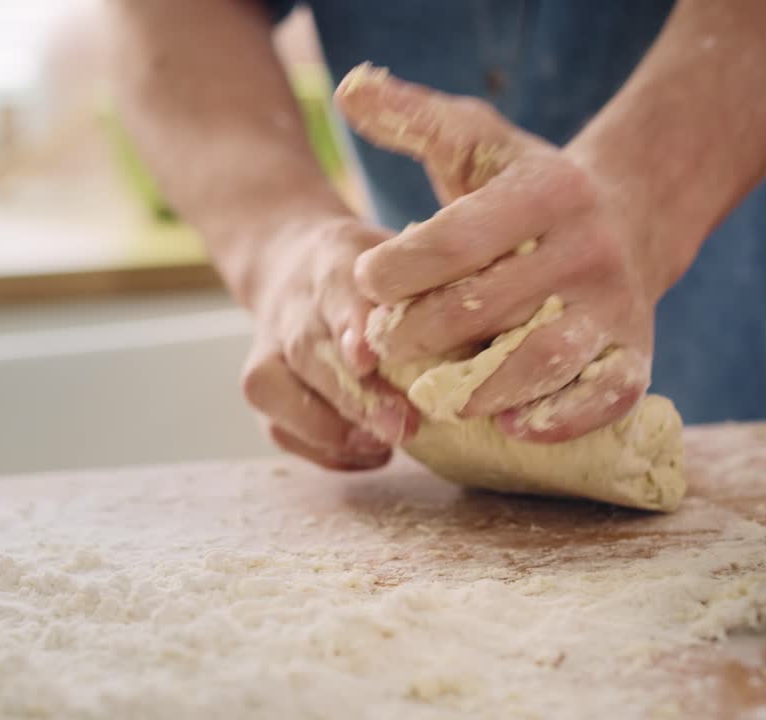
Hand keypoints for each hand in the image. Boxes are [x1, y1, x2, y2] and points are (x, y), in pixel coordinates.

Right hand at [240, 216, 418, 469]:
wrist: (292, 258)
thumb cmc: (374, 272)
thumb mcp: (406, 258)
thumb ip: (443, 287)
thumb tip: (505, 331)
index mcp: (334, 263)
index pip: (339, 291)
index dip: (352, 325)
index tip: (369, 356)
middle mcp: (294, 306)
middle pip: (310, 352)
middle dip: (355, 396)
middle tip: (403, 427)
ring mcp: (269, 346)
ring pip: (275, 390)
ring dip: (332, 429)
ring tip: (384, 448)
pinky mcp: (260, 384)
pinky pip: (279, 426)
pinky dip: (321, 449)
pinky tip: (369, 453)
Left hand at [334, 66, 698, 441]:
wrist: (628, 214)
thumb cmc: (527, 184)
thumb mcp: (478, 141)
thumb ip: (414, 118)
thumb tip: (348, 90)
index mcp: (547, 190)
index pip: (457, 237)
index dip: (398, 267)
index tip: (363, 282)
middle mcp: (588, 246)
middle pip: (490, 304)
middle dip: (423, 333)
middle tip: (384, 348)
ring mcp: (616, 304)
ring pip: (545, 355)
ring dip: (484, 385)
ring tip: (439, 399)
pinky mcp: (638, 352)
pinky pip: (606, 395)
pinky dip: (562, 418)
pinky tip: (514, 430)